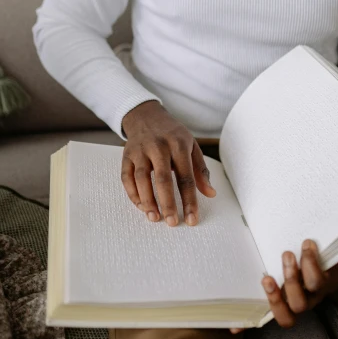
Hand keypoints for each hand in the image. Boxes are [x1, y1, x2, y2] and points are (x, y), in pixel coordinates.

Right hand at [121, 101, 215, 226]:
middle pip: (163, 179)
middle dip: (168, 203)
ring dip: (147, 201)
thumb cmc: (173, 134)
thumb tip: (211, 193)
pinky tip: (142, 207)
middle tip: (173, 222)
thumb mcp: (192, 146)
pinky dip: (133, 194)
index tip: (192, 219)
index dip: (189, 200)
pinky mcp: (126, 155)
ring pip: (142, 178)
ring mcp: (140, 150)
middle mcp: (159, 146)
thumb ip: (200, 170)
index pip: (186, 177)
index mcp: (179, 144)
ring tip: (155, 218)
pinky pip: (126, 177)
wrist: (147, 116)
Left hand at [231, 239, 337, 332]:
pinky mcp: (275, 303)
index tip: (306, 242)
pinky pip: (262, 320)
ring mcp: (292, 303)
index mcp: (325, 285)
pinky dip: (247, 326)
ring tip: (266, 276)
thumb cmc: (326, 247)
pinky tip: (234, 326)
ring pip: (286, 316)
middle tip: (286, 253)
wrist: (311, 248)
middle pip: (302, 303)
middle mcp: (309, 298)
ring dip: (275, 299)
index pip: (320, 284)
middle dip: (292, 279)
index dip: (312, 267)